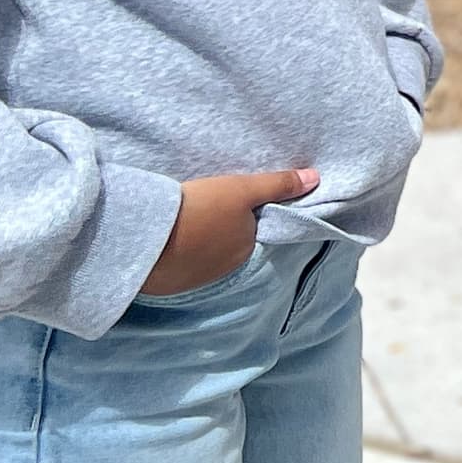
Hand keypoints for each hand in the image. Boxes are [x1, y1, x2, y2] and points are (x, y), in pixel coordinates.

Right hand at [143, 166, 318, 294]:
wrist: (145, 237)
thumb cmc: (201, 210)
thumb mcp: (242, 189)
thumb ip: (278, 185)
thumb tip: (316, 178)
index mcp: (245, 250)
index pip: (251, 233)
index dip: (243, 217)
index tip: (228, 203)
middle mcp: (224, 270)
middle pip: (228, 245)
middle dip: (221, 230)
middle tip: (205, 207)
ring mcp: (194, 280)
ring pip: (203, 256)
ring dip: (198, 242)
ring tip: (185, 220)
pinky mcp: (167, 284)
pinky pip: (178, 266)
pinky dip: (176, 253)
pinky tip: (167, 238)